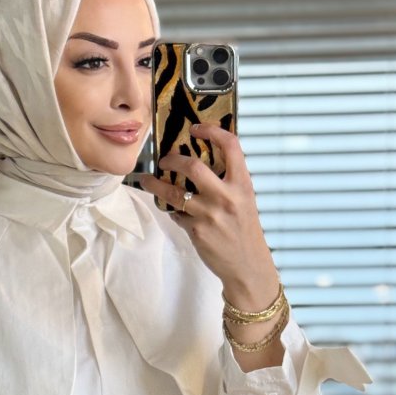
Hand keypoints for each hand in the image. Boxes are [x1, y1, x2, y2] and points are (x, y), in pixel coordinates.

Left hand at [137, 122, 279, 305]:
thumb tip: (200, 162)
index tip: (195, 129)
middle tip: (164, 160)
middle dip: (172, 159)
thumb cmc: (244, 231)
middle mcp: (226, 196)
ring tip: (148, 180)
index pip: (231, 146)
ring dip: (155, 184)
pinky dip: (172, 210)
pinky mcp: (196, 231)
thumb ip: (227, 181)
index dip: (212, 131)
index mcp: (242, 184)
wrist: (247, 266)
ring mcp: (210, 214)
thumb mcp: (244, 200)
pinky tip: (174, 211)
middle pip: (192, 166)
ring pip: (173, 192)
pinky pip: (176, 214)